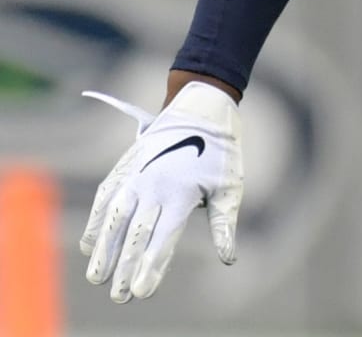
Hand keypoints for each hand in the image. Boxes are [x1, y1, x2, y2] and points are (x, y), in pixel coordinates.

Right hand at [80, 81, 242, 300]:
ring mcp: (137, 175)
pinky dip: (96, 221)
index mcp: (183, 193)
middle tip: (120, 296)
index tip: (142, 291)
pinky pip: (105, 198)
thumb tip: (228, 259)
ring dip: (104, 249)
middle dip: (127, 267)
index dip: (152, 266)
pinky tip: (89, 244)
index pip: (163, 238)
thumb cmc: (221, 151)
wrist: (201, 107)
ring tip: (97, 277)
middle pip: (136, 234)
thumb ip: (223, 224)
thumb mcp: (230, 185)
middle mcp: (155, 186)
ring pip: (115, 218)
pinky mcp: (125, 167)